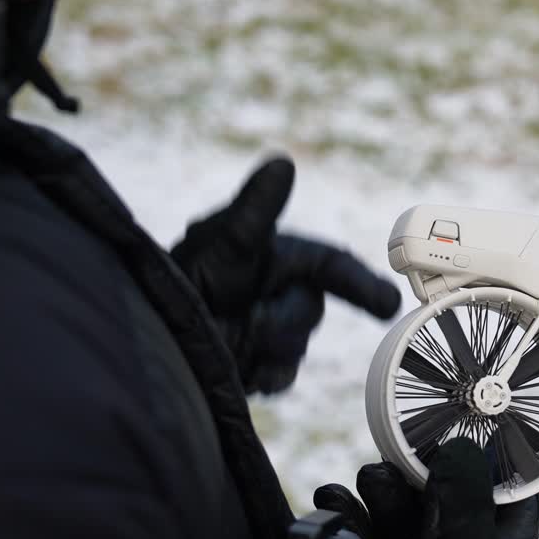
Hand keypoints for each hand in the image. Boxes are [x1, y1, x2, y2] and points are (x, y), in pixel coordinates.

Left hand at [170, 158, 401, 393]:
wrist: (150, 336)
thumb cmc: (181, 278)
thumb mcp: (219, 242)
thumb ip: (256, 209)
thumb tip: (283, 162)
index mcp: (278, 258)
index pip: (330, 267)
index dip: (362, 284)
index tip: (387, 305)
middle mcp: (280, 292)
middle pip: (311, 311)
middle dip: (284, 319)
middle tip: (249, 320)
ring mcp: (271, 332)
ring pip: (295, 347)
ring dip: (266, 346)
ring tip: (228, 338)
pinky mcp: (260, 367)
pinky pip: (281, 376)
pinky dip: (261, 373)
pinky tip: (236, 362)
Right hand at [314, 439, 538, 538]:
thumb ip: (466, 493)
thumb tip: (459, 446)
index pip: (506, 487)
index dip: (487, 454)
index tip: (464, 426)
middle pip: (442, 489)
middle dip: (415, 470)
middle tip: (396, 457)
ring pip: (401, 506)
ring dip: (379, 489)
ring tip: (367, 482)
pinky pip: (368, 531)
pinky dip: (351, 514)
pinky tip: (336, 503)